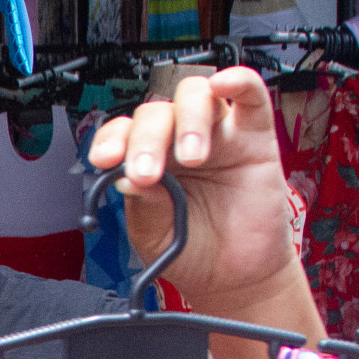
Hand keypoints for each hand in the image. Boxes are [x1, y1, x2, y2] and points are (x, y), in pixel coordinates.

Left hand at [87, 69, 303, 314]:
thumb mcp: (156, 237)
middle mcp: (177, 144)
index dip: (111, 140)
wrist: (236, 277)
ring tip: (192, 159)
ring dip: (187, 120)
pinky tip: (222, 85)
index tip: (105, 160)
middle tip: (148, 172)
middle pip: (156, 113)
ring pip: (195, 96)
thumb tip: (125, 179)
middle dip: (146, 139)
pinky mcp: (254, 137)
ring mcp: (216, 136)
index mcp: (147, 163)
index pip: (122, 133)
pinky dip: (237, 81)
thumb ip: (143, 207)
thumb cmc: (193, 254)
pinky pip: (250, 95)